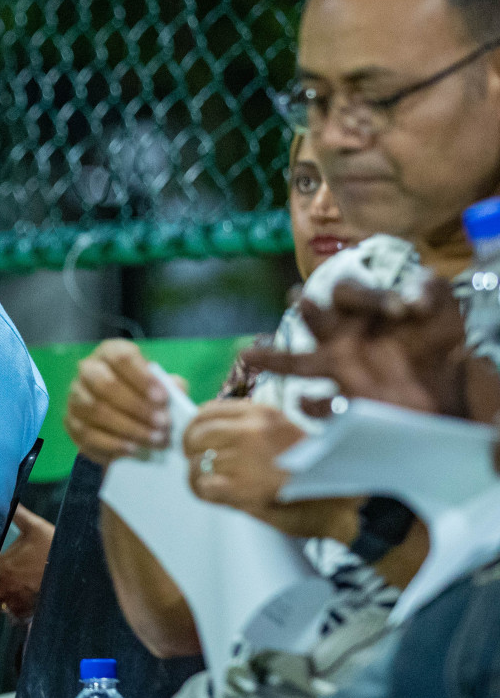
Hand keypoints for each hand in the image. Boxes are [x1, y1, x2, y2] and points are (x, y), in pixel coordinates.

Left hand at [0, 506, 53, 620]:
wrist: (77, 564)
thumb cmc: (53, 545)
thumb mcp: (35, 526)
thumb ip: (17, 514)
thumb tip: (6, 500)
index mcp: (5, 566)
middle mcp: (8, 584)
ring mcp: (19, 598)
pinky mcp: (31, 606)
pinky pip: (14, 615)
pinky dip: (10, 610)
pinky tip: (11, 602)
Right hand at [63, 339, 175, 465]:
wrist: (118, 417)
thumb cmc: (142, 394)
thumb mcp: (158, 384)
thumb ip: (170, 385)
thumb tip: (176, 389)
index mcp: (109, 352)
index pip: (121, 359)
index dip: (143, 378)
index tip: (163, 399)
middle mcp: (88, 370)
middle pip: (105, 384)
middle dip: (136, 406)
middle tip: (162, 424)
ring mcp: (76, 396)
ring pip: (96, 411)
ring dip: (128, 428)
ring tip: (153, 439)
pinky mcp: (71, 422)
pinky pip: (88, 434)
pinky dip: (113, 443)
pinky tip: (134, 449)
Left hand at [181, 400, 357, 540]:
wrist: (346, 506)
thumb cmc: (317, 475)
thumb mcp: (284, 436)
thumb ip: (249, 432)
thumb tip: (210, 436)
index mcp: (263, 415)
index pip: (207, 411)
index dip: (197, 428)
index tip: (199, 442)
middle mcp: (251, 431)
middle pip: (195, 434)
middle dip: (192, 452)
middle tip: (202, 466)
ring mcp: (245, 458)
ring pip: (195, 463)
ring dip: (199, 477)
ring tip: (216, 485)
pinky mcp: (242, 488)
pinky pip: (201, 485)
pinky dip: (205, 493)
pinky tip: (219, 496)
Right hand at [242, 278, 480, 418]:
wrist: (446, 395)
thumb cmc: (440, 346)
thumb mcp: (443, 309)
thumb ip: (429, 291)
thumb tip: (411, 300)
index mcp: (362, 311)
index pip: (348, 292)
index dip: (369, 296)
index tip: (402, 309)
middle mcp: (343, 337)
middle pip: (316, 320)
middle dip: (310, 313)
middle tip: (300, 301)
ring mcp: (339, 371)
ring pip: (298, 363)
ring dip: (275, 358)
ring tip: (250, 354)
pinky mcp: (346, 402)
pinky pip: (320, 406)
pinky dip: (311, 405)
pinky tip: (305, 401)